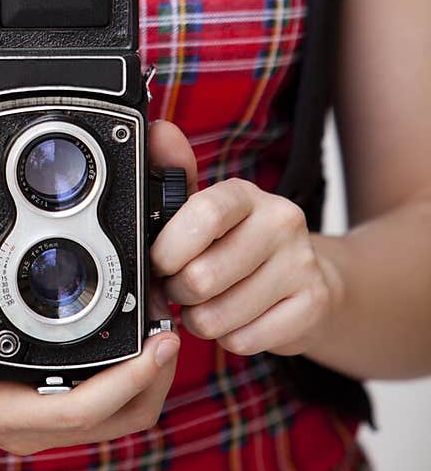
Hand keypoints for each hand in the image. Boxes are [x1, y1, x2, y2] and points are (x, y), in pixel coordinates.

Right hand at [0, 192, 182, 456]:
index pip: (80, 410)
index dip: (129, 379)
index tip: (160, 341)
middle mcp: (20, 427)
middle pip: (114, 424)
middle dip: (153, 381)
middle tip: (169, 327)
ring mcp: (30, 428)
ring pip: (110, 424)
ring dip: (143, 385)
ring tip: (158, 333)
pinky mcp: (35, 417)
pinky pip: (94, 415)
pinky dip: (122, 387)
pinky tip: (129, 348)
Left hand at [149, 172, 340, 357]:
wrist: (309, 279)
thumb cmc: (241, 243)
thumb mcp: (207, 211)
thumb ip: (175, 176)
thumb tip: (158, 131)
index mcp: (245, 194)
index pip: (202, 215)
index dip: (168, 249)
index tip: (158, 263)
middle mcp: (280, 222)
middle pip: (202, 277)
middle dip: (177, 293)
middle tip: (180, 289)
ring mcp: (301, 264)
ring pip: (218, 316)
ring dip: (200, 320)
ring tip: (208, 305)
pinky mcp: (313, 305)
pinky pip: (244, 340)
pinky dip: (229, 338)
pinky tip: (238, 320)